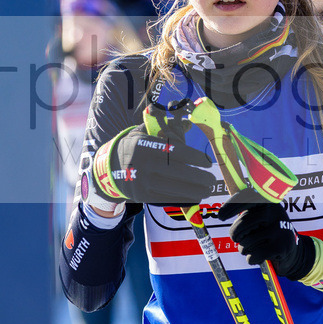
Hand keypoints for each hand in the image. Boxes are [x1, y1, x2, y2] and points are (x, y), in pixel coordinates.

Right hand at [82, 125, 213, 208]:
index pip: (174, 151)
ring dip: (194, 191)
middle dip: (198, 177)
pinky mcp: (142, 196)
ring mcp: (142, 181)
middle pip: (176, 172)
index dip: (193, 157)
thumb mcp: (143, 133)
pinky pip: (167, 199)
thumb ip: (165, 128)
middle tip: (212, 179)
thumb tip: (189, 123)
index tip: (206, 162)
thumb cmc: (134, 147)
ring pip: (173, 188)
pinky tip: (195, 198)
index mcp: (144, 145)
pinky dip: (183, 199)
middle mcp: (142, 163)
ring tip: (207, 190)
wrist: (110, 168)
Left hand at [219, 189, 314, 279]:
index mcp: (269, 202)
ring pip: (246, 242)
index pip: (247, 197)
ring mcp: (279, 229)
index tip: (220, 216)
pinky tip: (258, 257)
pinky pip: (253, 255)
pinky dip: (251, 259)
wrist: (294, 251)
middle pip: (243, 223)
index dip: (231, 205)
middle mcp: (275, 212)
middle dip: (235, 234)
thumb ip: (246, 212)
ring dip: (244, 249)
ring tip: (253, 247)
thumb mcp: (262, 217)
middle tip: (235, 238)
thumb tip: (221, 211)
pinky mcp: (281, 246)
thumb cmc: (270, 232)